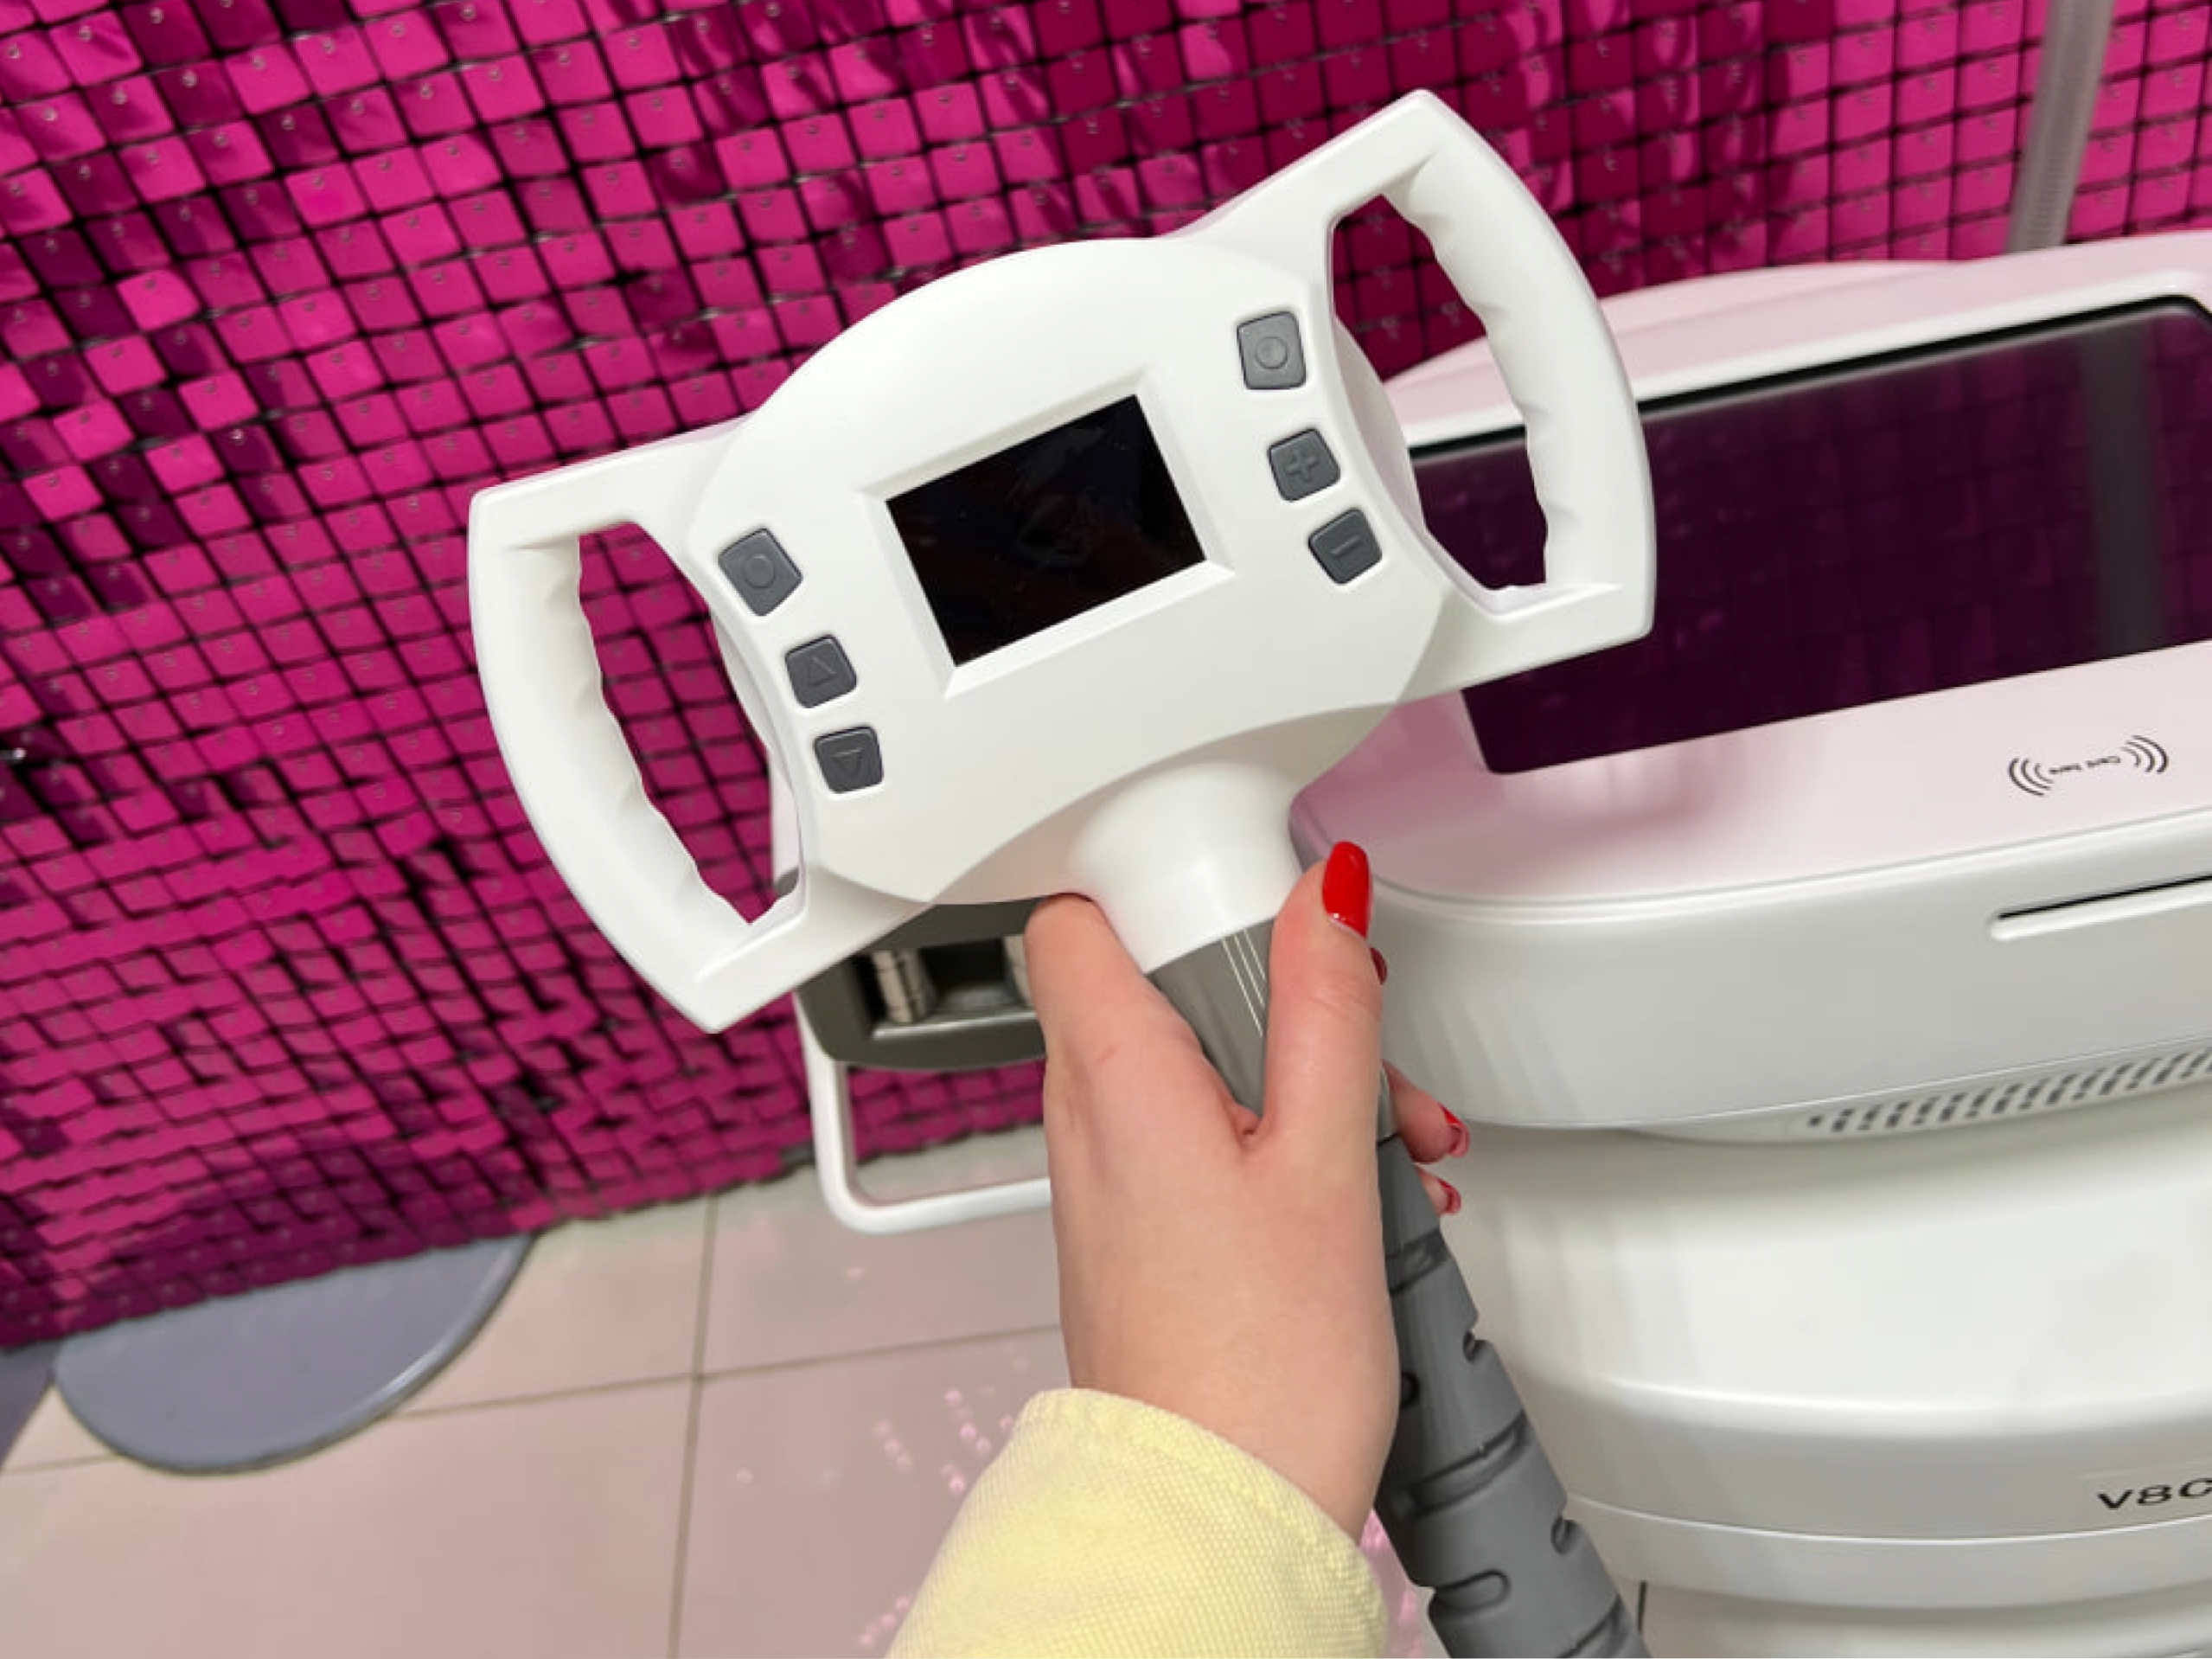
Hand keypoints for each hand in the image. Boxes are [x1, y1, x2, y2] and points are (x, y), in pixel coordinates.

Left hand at [1024, 843, 1468, 1537]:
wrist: (1215, 1511)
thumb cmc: (1252, 1369)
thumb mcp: (1323, 1160)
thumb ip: (1324, 1009)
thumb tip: (1325, 894)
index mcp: (1113, 1072)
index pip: (1088, 908)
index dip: (1174, 877)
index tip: (1271, 903)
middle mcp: (1087, 1116)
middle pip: (1165, 982)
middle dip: (1280, 998)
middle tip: (1363, 1049)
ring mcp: (1109, 1175)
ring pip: (1200, 1065)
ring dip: (1301, 1081)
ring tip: (1390, 1140)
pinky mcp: (1138, 1228)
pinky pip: (1203, 1138)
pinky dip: (1281, 1143)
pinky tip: (1358, 1194)